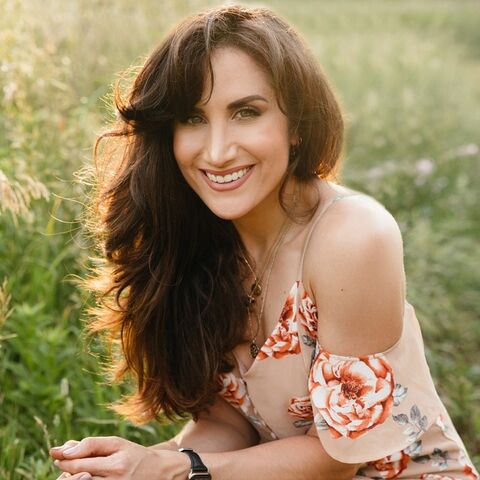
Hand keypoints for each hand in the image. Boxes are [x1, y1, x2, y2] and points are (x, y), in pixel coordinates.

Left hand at [49, 436, 189, 479]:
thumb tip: (65, 449)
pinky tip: (84, 476)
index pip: (79, 464)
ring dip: (72, 478)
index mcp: (116, 465)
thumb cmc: (134, 454)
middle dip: (65, 469)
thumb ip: (91, 445)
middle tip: (61, 462)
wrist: (158, 471)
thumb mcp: (116, 443)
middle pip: (77, 478)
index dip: (63, 459)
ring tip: (73, 470)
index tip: (55, 453)